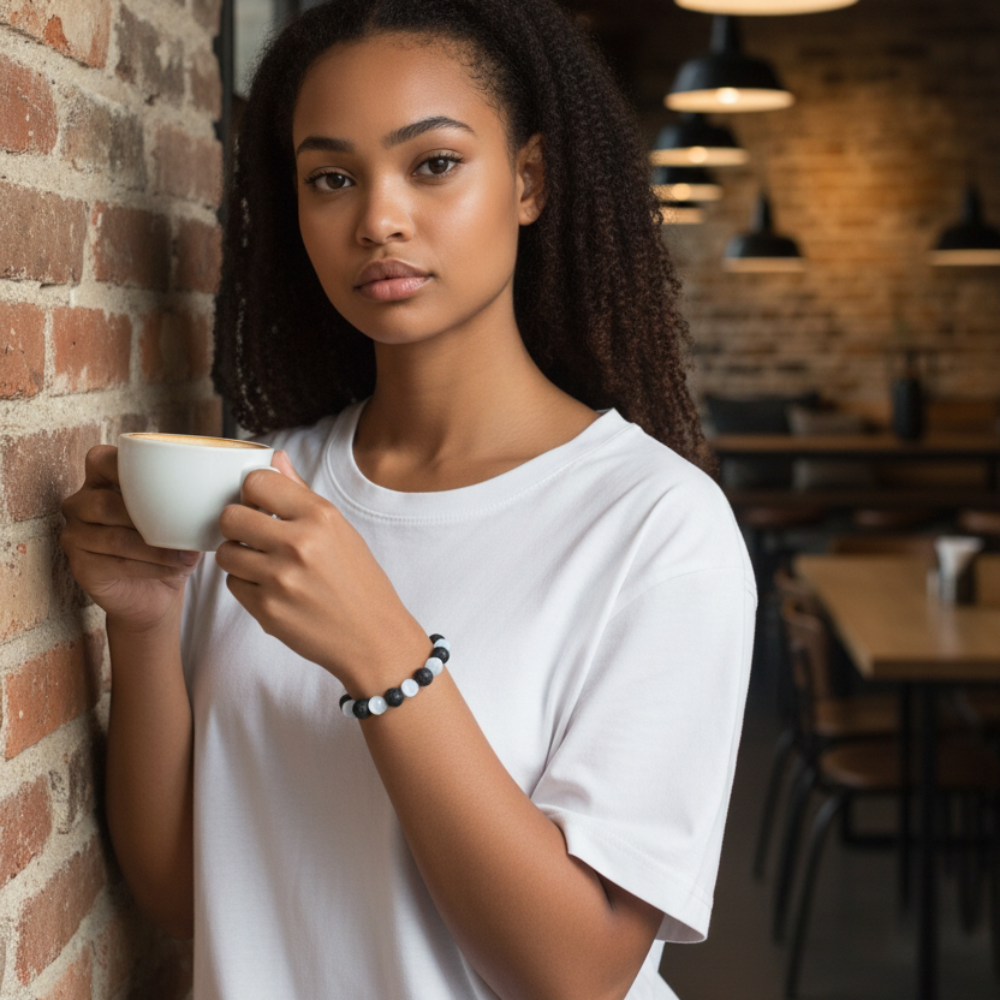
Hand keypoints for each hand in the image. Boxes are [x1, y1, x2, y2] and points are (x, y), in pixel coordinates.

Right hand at [60, 446, 201, 632]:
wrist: (158, 593)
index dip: (125, 466)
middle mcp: (81, 504)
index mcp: (102, 479)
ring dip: (157, 549)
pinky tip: (175, 569)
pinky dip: (151, 567)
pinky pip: (116, 563)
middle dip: (150, 519)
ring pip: (116, 538)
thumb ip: (190, 493)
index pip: (101, 459)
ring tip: (188, 557)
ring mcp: (76, 535)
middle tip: (186, 532)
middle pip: (106, 503)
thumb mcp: (182, 514)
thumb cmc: (170, 543)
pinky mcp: (81, 566)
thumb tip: (226, 480)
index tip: (166, 481)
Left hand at [215, 451, 426, 688]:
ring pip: (226, 552)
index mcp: (320, 516)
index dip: (252, 492)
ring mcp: (280, 579)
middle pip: (230, 516)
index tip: (259, 504)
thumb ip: (301, 493)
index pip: (256, 481)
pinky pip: (233, 584)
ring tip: (264, 563)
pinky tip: (273, 589)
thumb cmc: (359, 581)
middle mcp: (299, 544)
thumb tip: (276, 457)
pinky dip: (246, 585)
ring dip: (238, 556)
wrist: (373, 638)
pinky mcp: (267, 610)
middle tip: (253, 535)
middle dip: (237, 524)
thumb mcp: (340, 530)